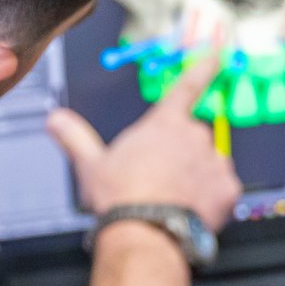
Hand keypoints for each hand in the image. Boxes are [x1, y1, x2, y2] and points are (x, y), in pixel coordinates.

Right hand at [48, 51, 240, 228]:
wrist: (145, 233)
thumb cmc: (121, 198)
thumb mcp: (91, 164)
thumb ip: (75, 137)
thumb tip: (56, 120)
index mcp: (164, 124)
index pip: (187, 86)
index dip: (204, 66)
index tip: (219, 52)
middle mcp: (194, 137)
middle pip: (192, 138)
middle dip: (180, 156)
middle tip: (157, 180)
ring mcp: (215, 162)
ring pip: (209, 165)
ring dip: (196, 178)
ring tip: (170, 200)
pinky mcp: (228, 189)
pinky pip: (223, 190)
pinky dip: (211, 200)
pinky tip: (190, 211)